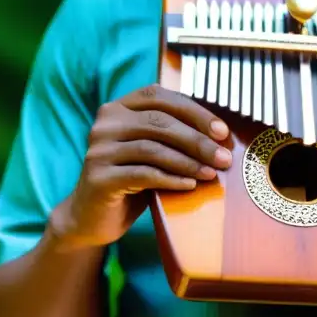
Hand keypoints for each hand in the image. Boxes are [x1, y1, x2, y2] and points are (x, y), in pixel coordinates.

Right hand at [49, 84, 231, 250]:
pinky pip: (143, 174)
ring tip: (211, 173)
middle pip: (159, 123)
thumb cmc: (132, 181)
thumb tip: (221, 136)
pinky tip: (189, 185)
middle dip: (197, 140)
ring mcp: (98, 150)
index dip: (194, 111)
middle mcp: (105, 123)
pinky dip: (171, 179)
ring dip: (188, 162)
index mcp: (119, 108)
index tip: (222, 131)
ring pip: (153, 149)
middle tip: (224, 158)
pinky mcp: (98, 177)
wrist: (92, 219)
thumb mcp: (153, 152)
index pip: (160, 97)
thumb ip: (174, 136)